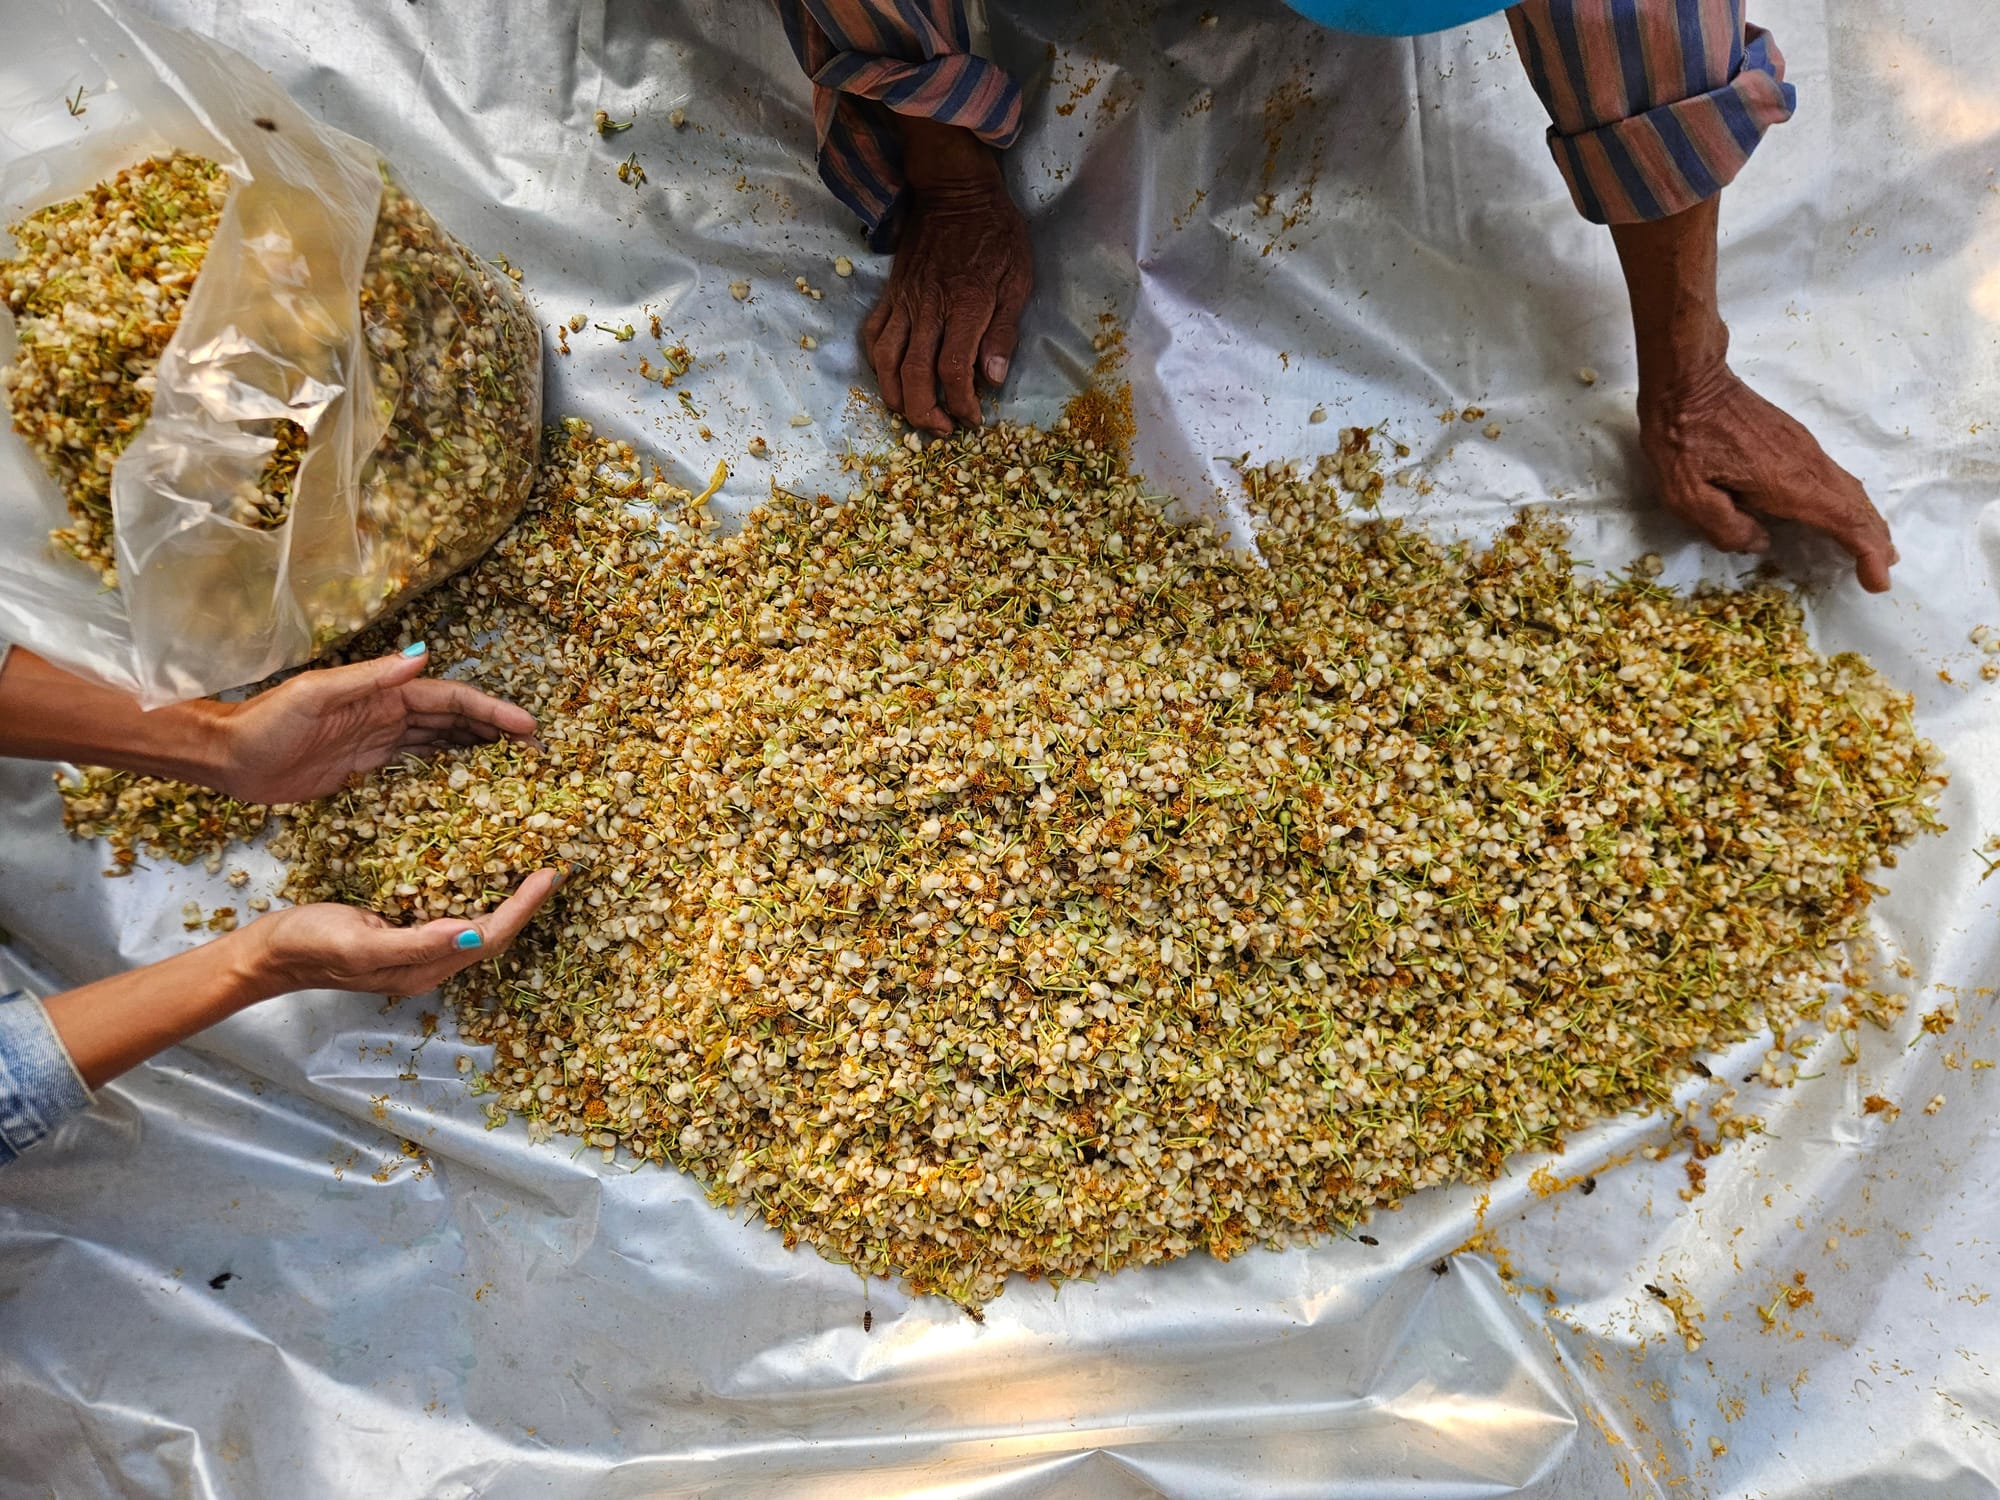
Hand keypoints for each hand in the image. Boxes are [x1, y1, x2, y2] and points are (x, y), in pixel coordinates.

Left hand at [212, 644, 536, 803]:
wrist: (226, 757)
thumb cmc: (265, 722)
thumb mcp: (316, 694)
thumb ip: (370, 678)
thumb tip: (423, 656)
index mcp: (382, 693)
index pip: (449, 700)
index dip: (490, 710)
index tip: (527, 727)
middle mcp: (386, 713)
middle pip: (454, 719)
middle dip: (495, 730)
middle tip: (535, 752)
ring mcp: (378, 741)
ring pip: (442, 741)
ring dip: (478, 749)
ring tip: (514, 767)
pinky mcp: (366, 768)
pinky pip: (418, 766)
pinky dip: (447, 769)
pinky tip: (468, 784)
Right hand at [248, 867, 562, 995]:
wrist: (268, 954)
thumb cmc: (308, 946)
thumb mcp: (359, 943)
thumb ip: (415, 942)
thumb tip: (470, 930)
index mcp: (425, 967)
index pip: (490, 936)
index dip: (523, 907)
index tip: (549, 874)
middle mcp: (431, 961)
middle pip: (494, 933)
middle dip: (527, 903)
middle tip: (553, 865)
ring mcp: (419, 947)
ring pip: (478, 922)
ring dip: (507, 897)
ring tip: (530, 863)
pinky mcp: (405, 929)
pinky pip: (454, 910)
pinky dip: (477, 889)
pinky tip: (482, 867)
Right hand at [863, 118, 1031, 435]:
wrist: (954, 190)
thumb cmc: (996, 233)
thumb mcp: (1019, 277)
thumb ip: (1004, 330)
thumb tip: (994, 379)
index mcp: (967, 305)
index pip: (954, 371)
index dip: (961, 403)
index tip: (973, 419)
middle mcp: (930, 308)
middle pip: (915, 374)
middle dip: (926, 412)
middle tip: (942, 429)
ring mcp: (905, 301)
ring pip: (887, 360)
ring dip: (895, 395)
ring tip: (910, 414)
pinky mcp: (891, 293)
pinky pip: (873, 333)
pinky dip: (877, 362)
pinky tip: (889, 377)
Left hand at [1609, 197, 1894, 593]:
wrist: (1688, 380)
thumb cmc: (1681, 438)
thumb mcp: (1686, 495)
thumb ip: (1724, 528)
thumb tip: (1761, 543)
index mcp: (1786, 483)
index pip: (1843, 521)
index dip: (1866, 552)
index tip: (1877, 580)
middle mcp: (1806, 465)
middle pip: (1855, 506)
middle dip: (1874, 540)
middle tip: (1883, 570)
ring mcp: (1803, 448)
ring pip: (1848, 489)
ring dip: (1865, 519)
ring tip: (1875, 547)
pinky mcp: (1793, 439)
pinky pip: (1833, 476)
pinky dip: (1848, 500)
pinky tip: (1841, 511)